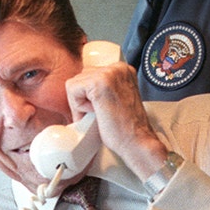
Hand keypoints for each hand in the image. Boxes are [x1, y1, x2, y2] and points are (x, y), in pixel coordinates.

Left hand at [65, 61, 165, 181]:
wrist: (137, 141)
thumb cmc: (126, 127)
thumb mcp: (115, 98)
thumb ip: (102, 88)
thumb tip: (79, 89)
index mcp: (123, 69)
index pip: (90, 74)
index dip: (88, 96)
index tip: (101, 110)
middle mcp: (118, 67)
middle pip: (81, 77)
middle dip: (82, 99)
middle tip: (97, 115)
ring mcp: (109, 73)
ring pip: (74, 83)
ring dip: (80, 104)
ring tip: (98, 115)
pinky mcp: (99, 83)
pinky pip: (72, 89)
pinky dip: (78, 107)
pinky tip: (96, 114)